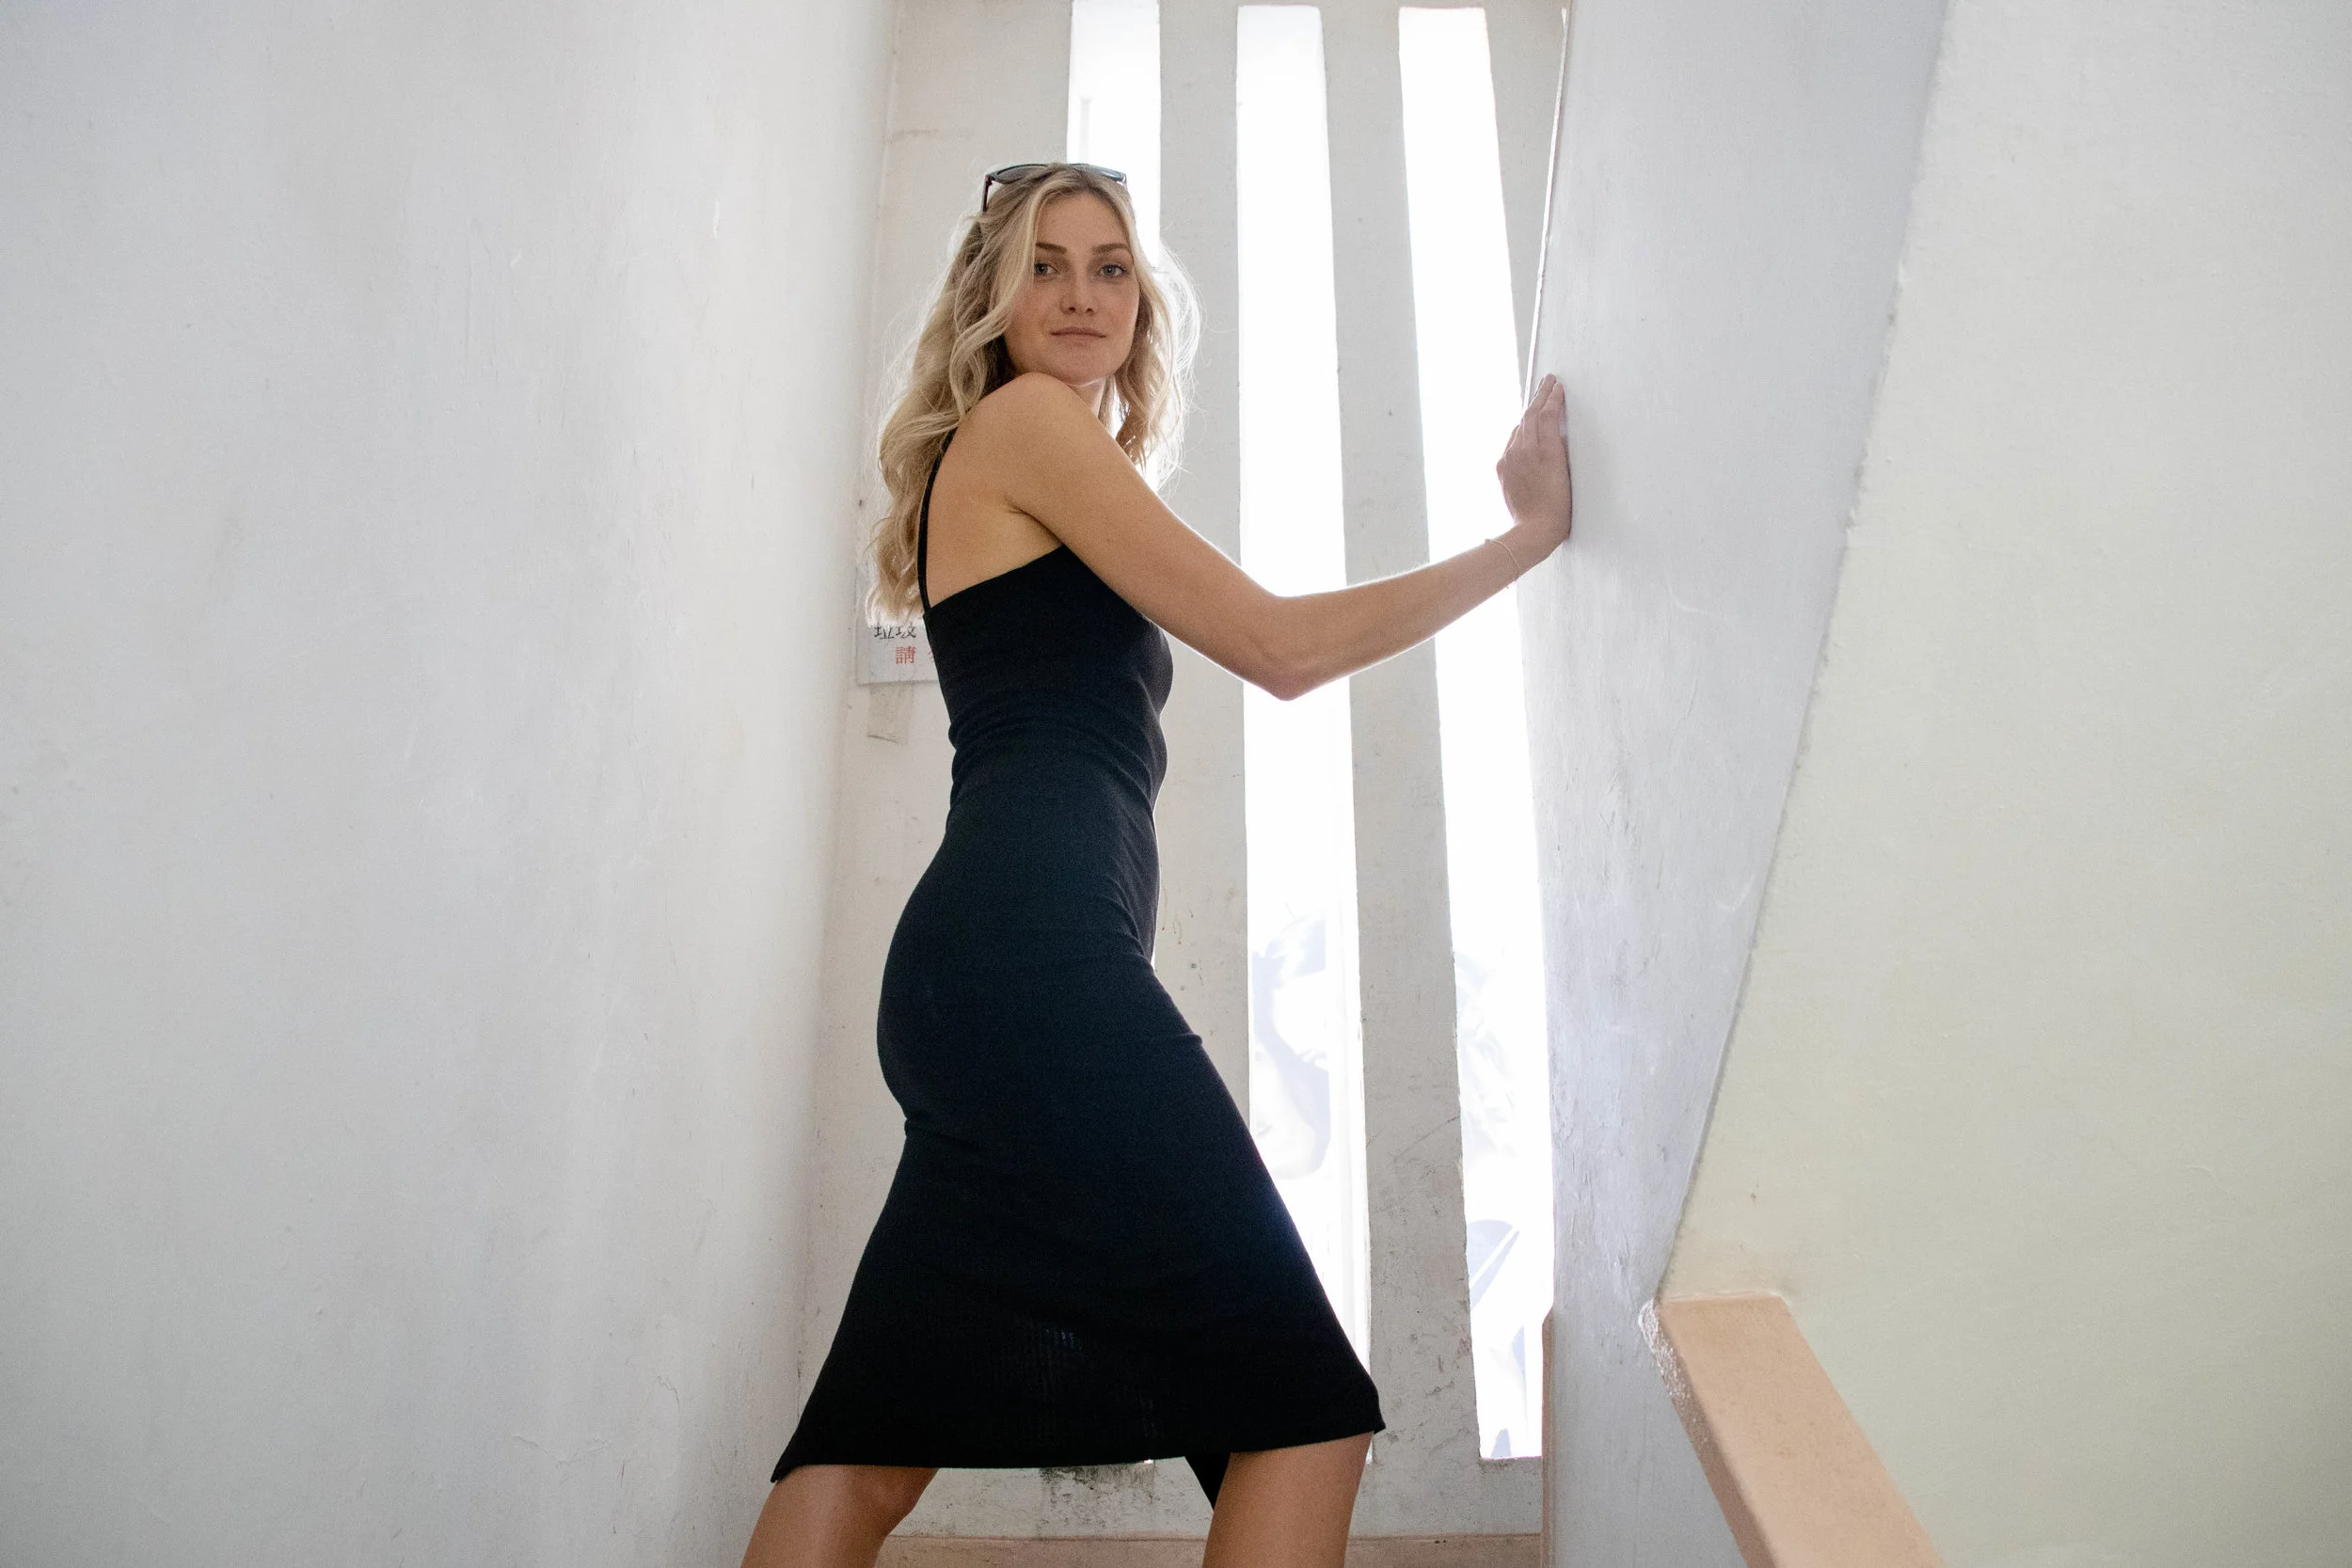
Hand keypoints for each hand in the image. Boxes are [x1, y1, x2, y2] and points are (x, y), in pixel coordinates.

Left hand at [1495, 373, 1570, 560]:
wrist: (1534, 529)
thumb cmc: (1559, 508)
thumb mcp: (1568, 473)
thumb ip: (1560, 448)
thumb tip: (1554, 430)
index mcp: (1546, 451)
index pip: (1547, 414)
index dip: (1553, 397)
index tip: (1557, 385)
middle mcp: (1524, 450)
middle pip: (1530, 414)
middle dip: (1540, 396)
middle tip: (1548, 381)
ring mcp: (1510, 458)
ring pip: (1520, 427)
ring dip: (1530, 413)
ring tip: (1538, 401)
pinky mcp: (1502, 467)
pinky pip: (1511, 443)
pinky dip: (1520, 432)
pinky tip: (1526, 430)